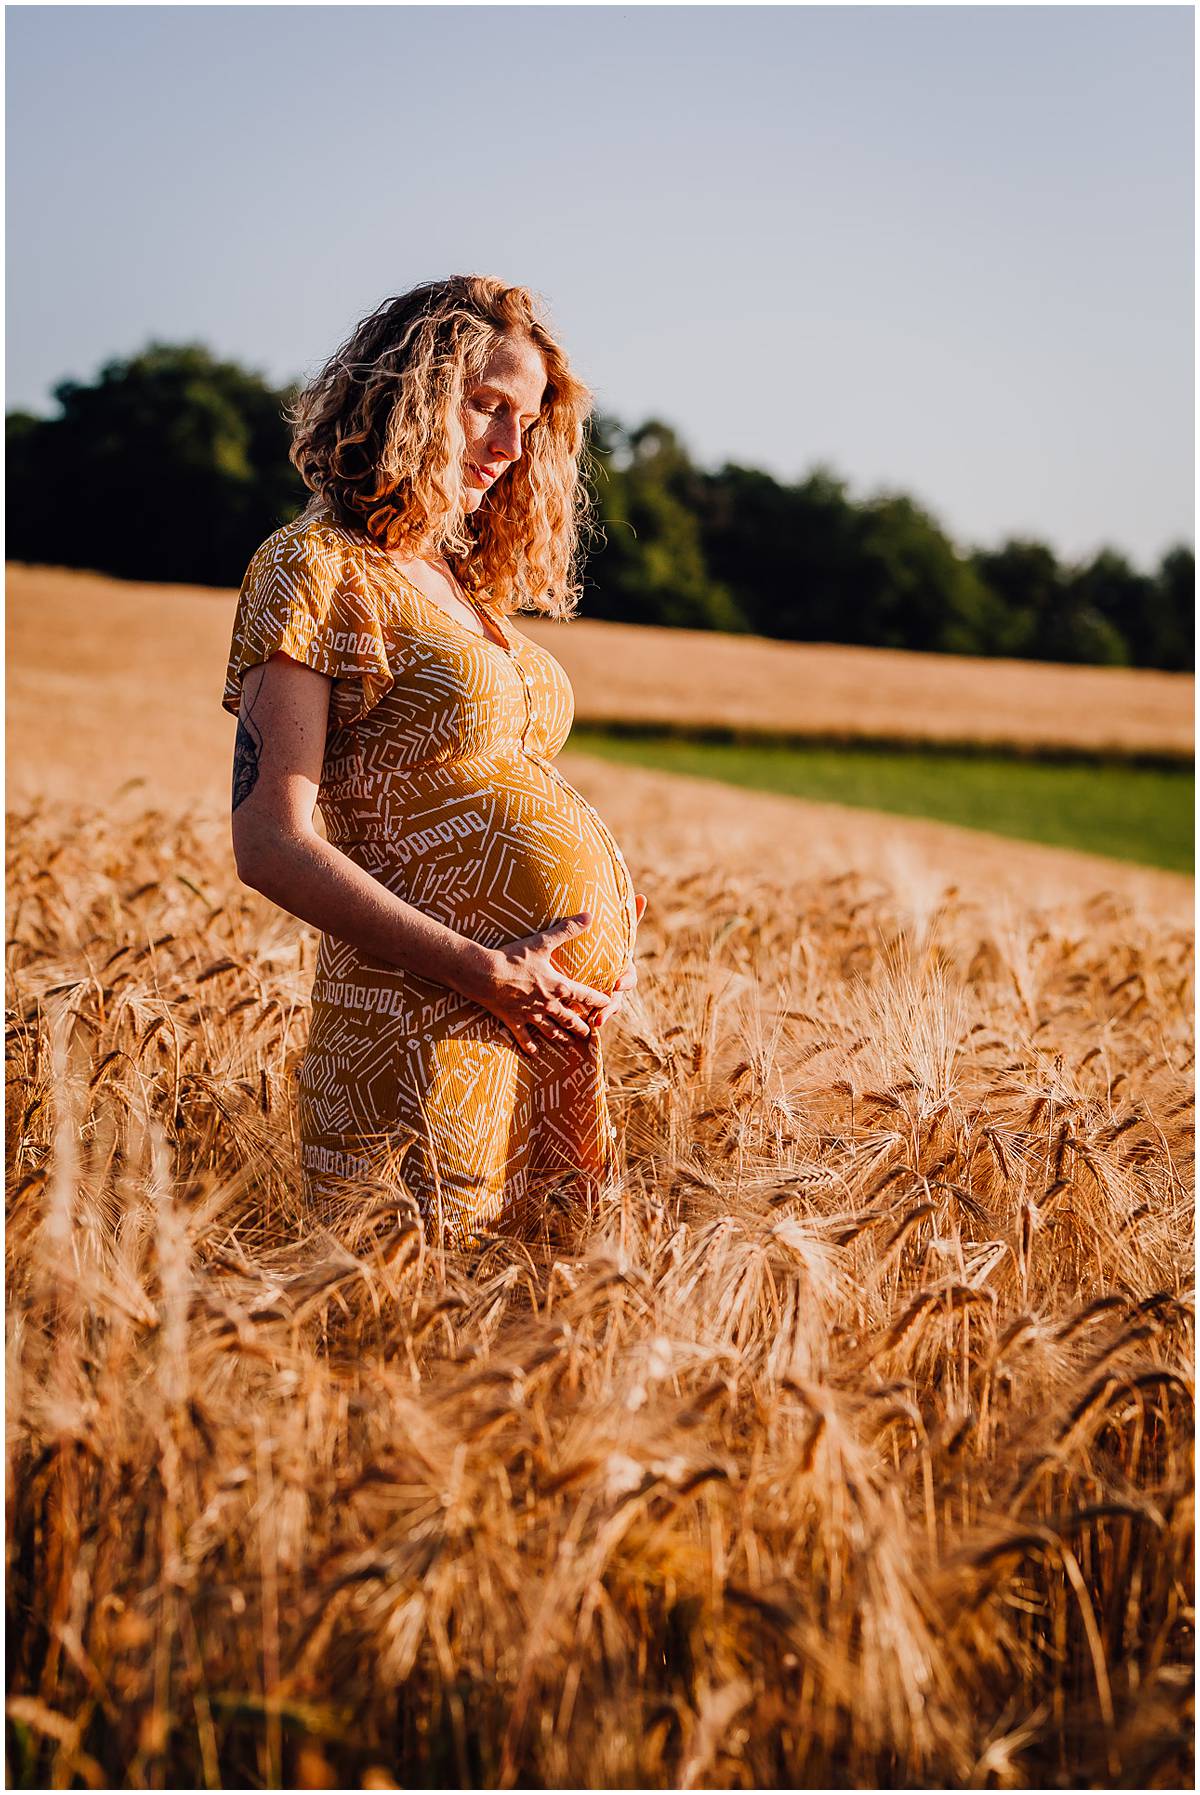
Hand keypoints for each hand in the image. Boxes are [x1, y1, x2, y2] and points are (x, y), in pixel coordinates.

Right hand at [467, 911, 614, 1058]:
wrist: (484, 974)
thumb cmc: (514, 957)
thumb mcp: (542, 942)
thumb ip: (567, 930)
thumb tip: (589, 915)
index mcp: (558, 986)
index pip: (584, 995)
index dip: (599, 999)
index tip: (609, 1003)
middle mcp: (548, 1004)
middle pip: (569, 1018)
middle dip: (581, 1026)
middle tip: (590, 1033)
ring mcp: (530, 1015)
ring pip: (550, 1030)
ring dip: (561, 1037)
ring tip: (570, 1044)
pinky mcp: (513, 1020)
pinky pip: (523, 1037)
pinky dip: (530, 1046)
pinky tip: (535, 1054)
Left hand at [591, 892, 646, 1029]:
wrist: (587, 959)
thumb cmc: (604, 945)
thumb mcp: (614, 932)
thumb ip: (628, 917)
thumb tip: (642, 896)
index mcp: (621, 969)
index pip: (629, 978)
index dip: (625, 981)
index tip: (617, 982)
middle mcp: (614, 986)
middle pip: (616, 1000)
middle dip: (611, 1007)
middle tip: (602, 1012)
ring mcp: (603, 997)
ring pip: (605, 1011)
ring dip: (601, 1017)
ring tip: (593, 1023)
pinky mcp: (590, 1004)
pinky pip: (591, 1015)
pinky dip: (586, 1021)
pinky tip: (580, 1026)